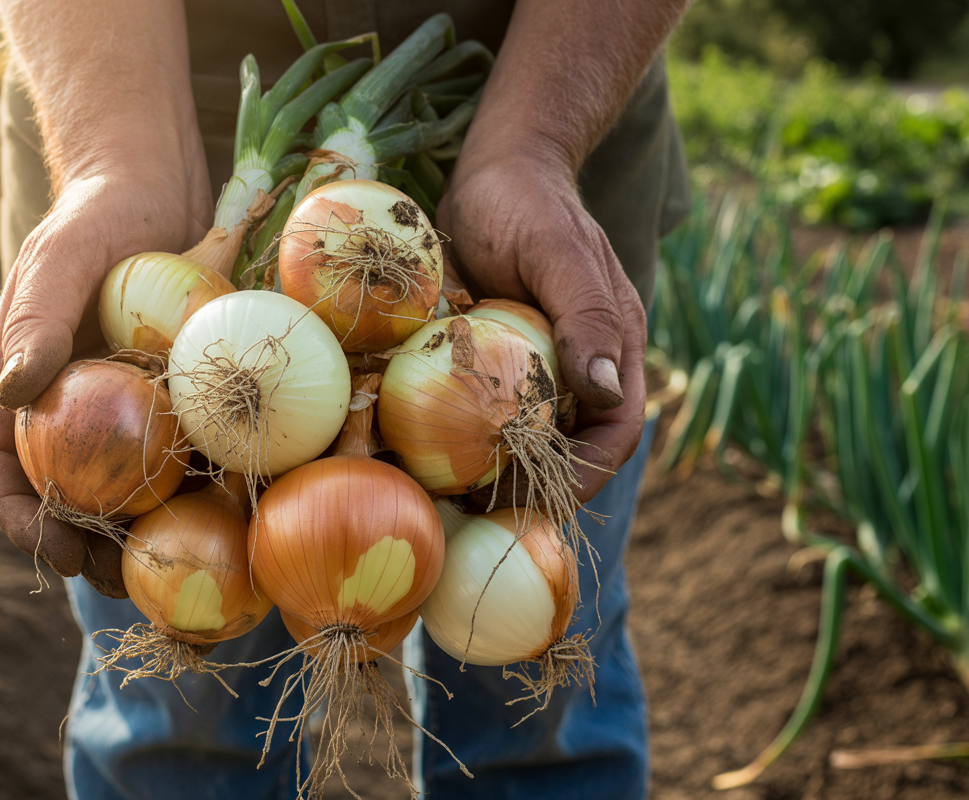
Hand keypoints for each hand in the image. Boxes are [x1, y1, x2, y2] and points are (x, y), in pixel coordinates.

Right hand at [0, 164, 211, 589]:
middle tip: (122, 580)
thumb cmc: (96, 214)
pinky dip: (188, 483)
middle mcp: (63, 398)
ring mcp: (115, 398)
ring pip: (118, 480)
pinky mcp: (165, 391)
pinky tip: (223, 508)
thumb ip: (36, 320)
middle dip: (82, 541)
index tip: (53, 555)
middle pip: (60, 488)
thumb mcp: (60, 260)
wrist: (155, 183)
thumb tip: (16, 392)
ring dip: (137, 527)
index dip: (17, 518)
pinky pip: (172, 447)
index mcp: (18, 378)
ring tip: (171, 566)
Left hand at [438, 148, 646, 502]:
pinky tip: (414, 451)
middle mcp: (577, 365)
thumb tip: (606, 389)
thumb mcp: (555, 250)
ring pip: (522, 437)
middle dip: (530, 487)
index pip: (615, 431)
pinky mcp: (491, 360)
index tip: (537, 500)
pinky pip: (478, 410)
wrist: (492, 170)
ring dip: (489, 470)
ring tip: (441, 496)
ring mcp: (533, 365)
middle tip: (474, 510)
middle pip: (567, 447)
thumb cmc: (527, 201)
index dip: (586, 474)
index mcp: (611, 347)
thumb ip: (585, 314)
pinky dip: (454, 436)